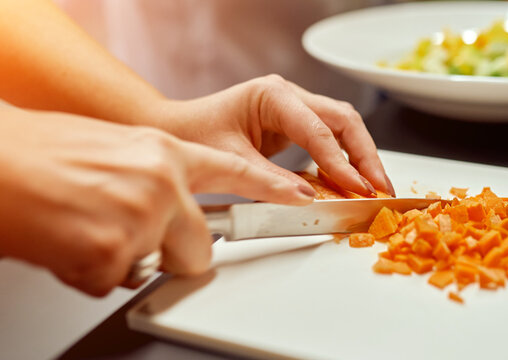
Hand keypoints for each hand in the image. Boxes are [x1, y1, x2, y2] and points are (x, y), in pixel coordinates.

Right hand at [0, 106, 314, 295]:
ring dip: (122, 259)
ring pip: (154, 268)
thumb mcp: (114, 150)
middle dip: (172, 253)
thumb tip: (171, 205)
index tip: (303, 198)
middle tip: (128, 235)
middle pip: (201, 248)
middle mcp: (160, 183)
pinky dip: (90, 271)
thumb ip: (154, 176)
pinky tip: (69, 241)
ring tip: (84, 227)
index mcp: (163, 152)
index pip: (235, 173)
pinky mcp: (114, 253)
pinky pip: (115, 281)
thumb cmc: (41, 155)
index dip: (273, 188)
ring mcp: (140, 218)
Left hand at [156, 75, 394, 196]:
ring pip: (343, 127)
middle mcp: (288, 95)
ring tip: (376, 186)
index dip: (342, 163)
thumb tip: (308, 201)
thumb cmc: (195, 135)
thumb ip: (270, 182)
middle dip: (366, 155)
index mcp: (272, 96)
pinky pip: (330, 138)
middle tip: (381, 187)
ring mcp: (294, 107)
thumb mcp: (231, 161)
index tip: (358, 189)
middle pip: (344, 121)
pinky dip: (345, 159)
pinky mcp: (294, 124)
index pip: (319, 131)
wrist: (177, 130)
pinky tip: (354, 179)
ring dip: (361, 156)